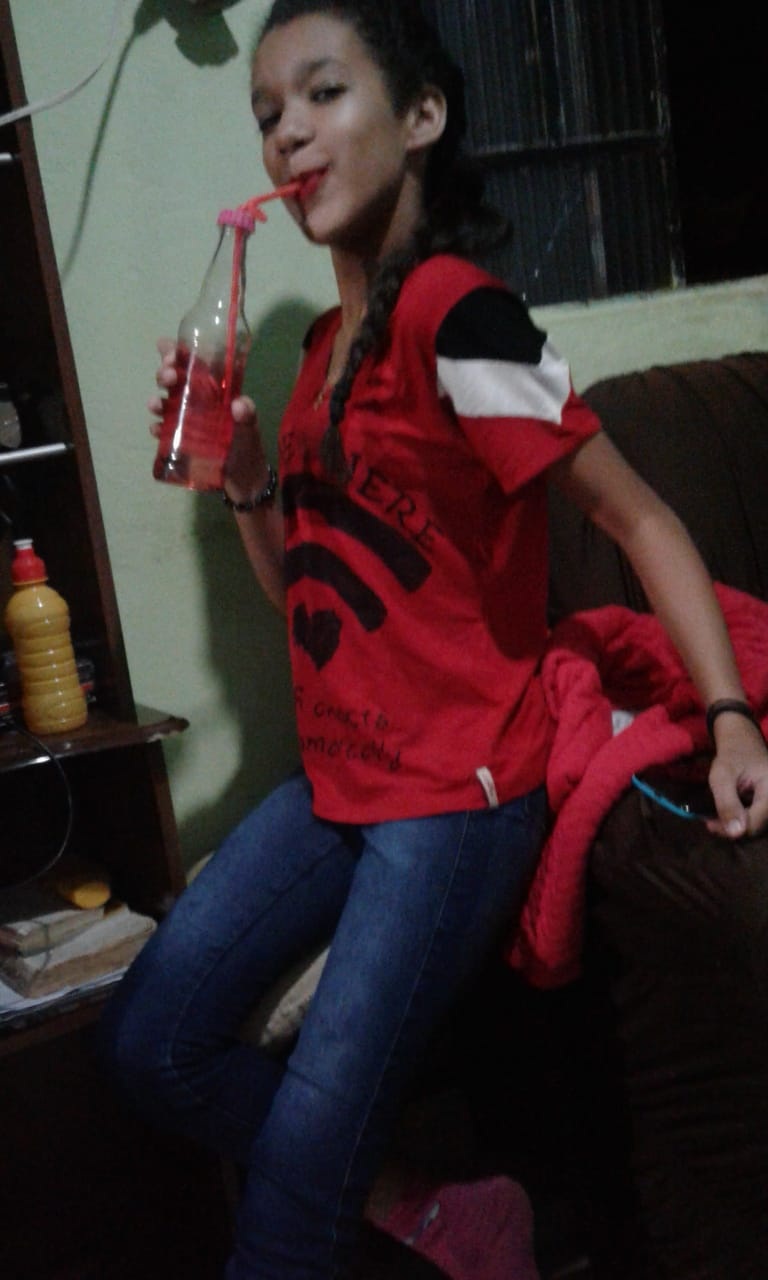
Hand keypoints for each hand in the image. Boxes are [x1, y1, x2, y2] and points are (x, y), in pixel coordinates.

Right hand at [147, 341, 270, 499]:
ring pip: (165, 403)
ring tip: (156, 405)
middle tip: (169, 377)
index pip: (194, 363)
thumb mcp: (251, 429)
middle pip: (175, 379)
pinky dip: (157, 429)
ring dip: (156, 400)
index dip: (176, 352)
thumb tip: (238, 404)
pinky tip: (156, 430)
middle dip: (165, 372)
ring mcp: (187, 420)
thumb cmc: (249, 447)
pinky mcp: (182, 441)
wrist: (245, 481)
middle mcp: (197, 401)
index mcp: (214, 390)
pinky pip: (164, 431)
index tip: (167, 349)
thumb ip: (248, 415)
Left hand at [706, 717, 767, 837]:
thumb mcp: (722, 776)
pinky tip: (727, 814)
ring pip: (757, 825)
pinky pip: (757, 818)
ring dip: (736, 825)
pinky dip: (741, 819)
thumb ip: (728, 804)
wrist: (742, 739)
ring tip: (716, 819)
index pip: (756, 824)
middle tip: (710, 823)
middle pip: (758, 828)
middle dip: (733, 829)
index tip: (709, 825)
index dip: (732, 830)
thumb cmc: (732, 754)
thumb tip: (736, 834)